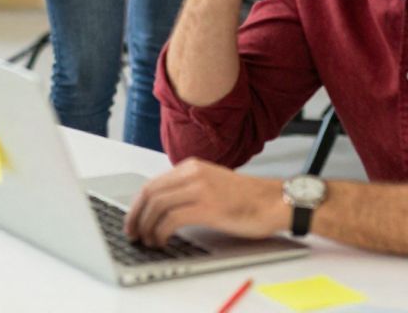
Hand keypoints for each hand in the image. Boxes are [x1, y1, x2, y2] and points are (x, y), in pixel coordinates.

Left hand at [124, 158, 286, 247]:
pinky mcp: (207, 207)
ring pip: (157, 205)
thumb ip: (188, 188)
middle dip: (136, 215)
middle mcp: (192, 173)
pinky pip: (172, 219)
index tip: (132, 219)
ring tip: (147, 241)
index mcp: (191, 167)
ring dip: (147, 226)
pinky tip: (162, 241)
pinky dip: (161, 231)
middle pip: (150, 193)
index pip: (152, 183)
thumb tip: (162, 208)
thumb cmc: (247, 198)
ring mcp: (200, 189)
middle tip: (132, 233)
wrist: (275, 202)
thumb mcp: (211, 183)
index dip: (137, 204)